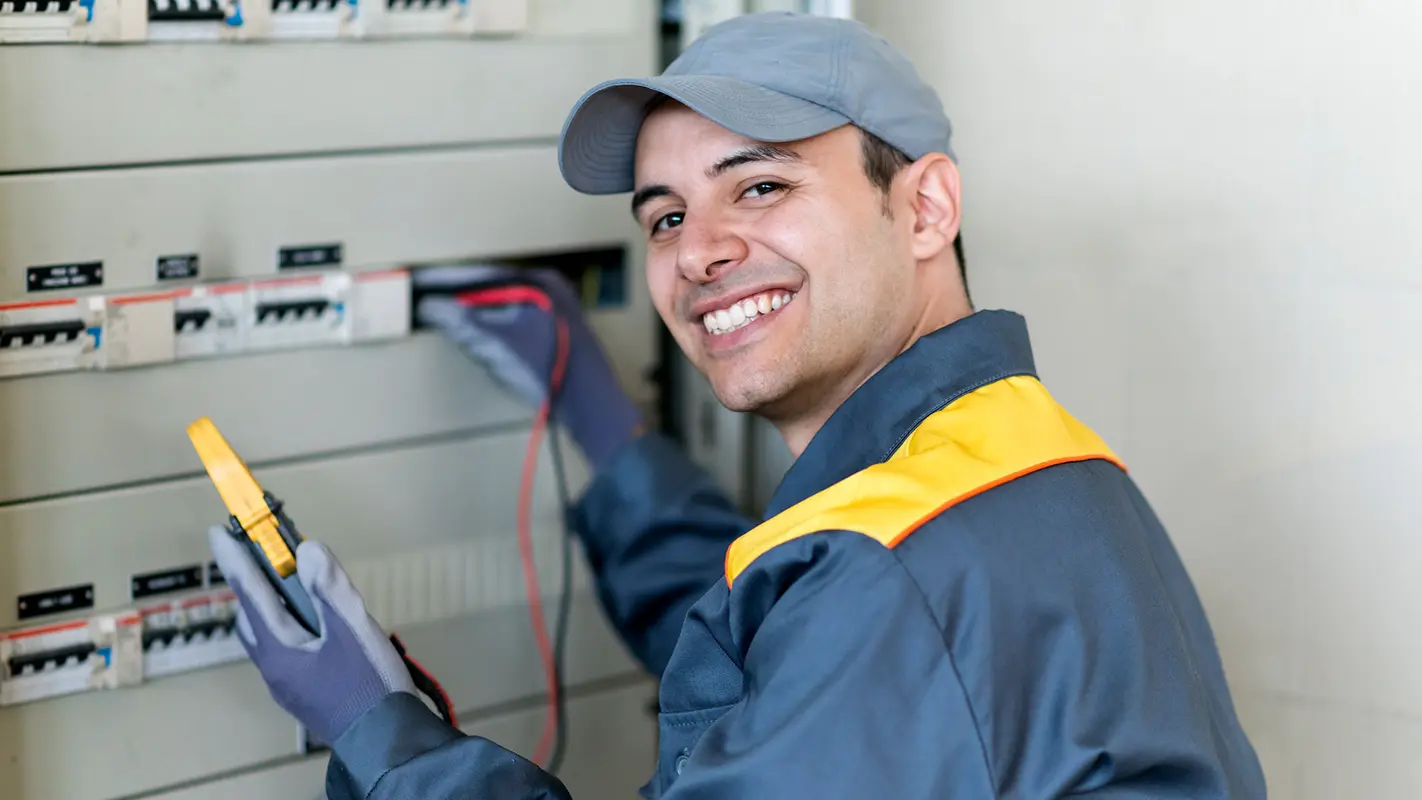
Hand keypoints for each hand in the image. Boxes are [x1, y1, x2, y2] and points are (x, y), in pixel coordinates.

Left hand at [208, 526, 415, 744]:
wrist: (387, 740)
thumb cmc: (368, 685)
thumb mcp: (353, 629)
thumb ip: (328, 589)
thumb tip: (306, 549)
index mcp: (279, 650)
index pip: (250, 594)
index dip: (234, 559)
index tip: (217, 531)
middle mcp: (275, 668)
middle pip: (254, 618)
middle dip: (253, 585)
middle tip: (264, 557)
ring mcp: (290, 685)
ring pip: (270, 637)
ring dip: (273, 607)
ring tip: (294, 587)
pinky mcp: (307, 694)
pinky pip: (288, 651)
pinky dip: (292, 627)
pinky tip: (319, 627)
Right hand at [414, 265, 642, 469]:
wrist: (591, 405)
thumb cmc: (548, 369)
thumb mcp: (497, 344)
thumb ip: (461, 323)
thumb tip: (429, 306)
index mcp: (539, 283)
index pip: (483, 273)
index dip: (447, 278)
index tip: (418, 280)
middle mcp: (551, 291)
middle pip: (493, 287)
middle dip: (457, 293)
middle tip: (424, 295)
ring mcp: (556, 314)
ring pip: (503, 305)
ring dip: (473, 309)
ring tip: (442, 311)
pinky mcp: (556, 336)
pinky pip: (515, 321)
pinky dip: (491, 324)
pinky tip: (475, 334)